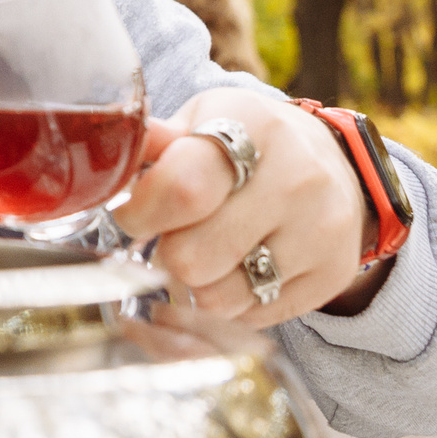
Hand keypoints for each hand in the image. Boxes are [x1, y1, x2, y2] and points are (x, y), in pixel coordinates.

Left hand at [115, 90, 373, 327]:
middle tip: (171, 235)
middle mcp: (297, 180)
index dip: (141, 214)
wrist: (335, 164)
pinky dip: (229, 303)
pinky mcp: (330, 275)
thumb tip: (102, 158)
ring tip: (203, 252)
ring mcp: (320, 231)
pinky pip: (250, 317)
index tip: (133, 216)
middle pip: (193, 256)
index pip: (182, 191)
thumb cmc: (249, 143)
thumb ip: (155, 142)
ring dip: (194, 283)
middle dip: (165, 252)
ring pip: (219, 297)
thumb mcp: (205, 120)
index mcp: (255, 128)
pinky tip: (234, 269)